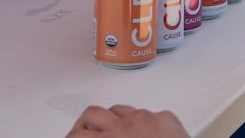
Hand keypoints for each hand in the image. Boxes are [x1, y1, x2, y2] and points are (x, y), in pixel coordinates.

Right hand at [66, 105, 188, 137]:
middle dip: (84, 125)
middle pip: (93, 114)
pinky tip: (144, 136)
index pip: (78, 135)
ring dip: (111, 121)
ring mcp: (147, 118)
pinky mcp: (166, 117)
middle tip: (83, 135)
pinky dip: (140, 123)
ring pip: (118, 109)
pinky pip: (147, 114)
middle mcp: (126, 125)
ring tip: (112, 133)